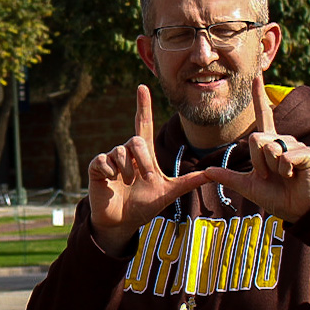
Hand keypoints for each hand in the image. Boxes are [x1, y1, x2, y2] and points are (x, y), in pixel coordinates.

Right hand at [86, 85, 208, 253]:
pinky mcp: (96, 168)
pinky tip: (111, 180)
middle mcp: (126, 153)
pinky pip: (103, 160)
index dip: (143, 106)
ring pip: (120, 151)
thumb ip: (189, 182)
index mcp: (143, 155)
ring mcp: (110, 160)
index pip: (143, 124)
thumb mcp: (168, 192)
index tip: (142, 87)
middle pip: (136, 140)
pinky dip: (110, 171)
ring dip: (127, 170)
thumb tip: (213, 174)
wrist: (121, 223)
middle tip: (147, 178)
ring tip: (126, 183)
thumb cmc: (143, 205)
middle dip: (144, 159)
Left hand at [202, 76, 309, 222]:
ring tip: (283, 177)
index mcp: (269, 143)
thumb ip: (228, 177)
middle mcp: (283, 139)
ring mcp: (296, 145)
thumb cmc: (275, 196)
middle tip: (269, 175)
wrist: (296, 210)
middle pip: (256, 139)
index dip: (259, 95)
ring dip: (272, 169)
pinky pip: (284, 157)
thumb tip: (206, 172)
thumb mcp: (248, 186)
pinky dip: (284, 171)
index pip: (264, 114)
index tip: (256, 75)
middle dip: (258, 162)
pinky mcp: (307, 154)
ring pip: (270, 148)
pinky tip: (293, 176)